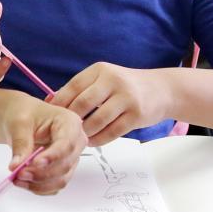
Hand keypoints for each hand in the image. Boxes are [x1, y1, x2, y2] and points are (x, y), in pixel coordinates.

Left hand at [1, 96, 85, 194]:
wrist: (23, 120)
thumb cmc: (25, 114)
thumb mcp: (19, 123)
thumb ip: (20, 143)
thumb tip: (17, 165)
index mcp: (69, 123)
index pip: (67, 143)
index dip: (53, 156)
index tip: (35, 163)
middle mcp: (75, 142)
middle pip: (65, 164)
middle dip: (41, 173)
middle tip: (19, 172)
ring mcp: (70, 158)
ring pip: (61, 179)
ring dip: (38, 184)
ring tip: (17, 178)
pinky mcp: (62, 171)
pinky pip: (54, 186)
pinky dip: (38, 188)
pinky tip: (23, 182)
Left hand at [49, 63, 170, 146]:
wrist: (162, 90)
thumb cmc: (125, 86)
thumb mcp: (104, 79)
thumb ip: (81, 89)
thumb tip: (51, 101)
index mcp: (101, 70)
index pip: (73, 87)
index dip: (59, 103)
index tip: (52, 116)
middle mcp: (113, 81)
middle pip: (83, 104)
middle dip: (71, 120)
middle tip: (65, 130)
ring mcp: (127, 98)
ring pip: (96, 121)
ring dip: (84, 132)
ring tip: (78, 138)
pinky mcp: (136, 115)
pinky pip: (112, 132)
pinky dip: (99, 139)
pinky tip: (93, 141)